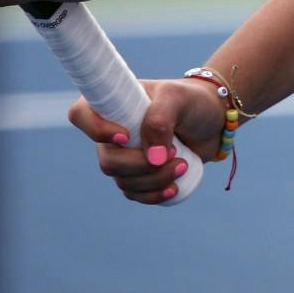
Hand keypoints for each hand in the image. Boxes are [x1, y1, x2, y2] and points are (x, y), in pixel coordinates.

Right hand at [68, 77, 231, 204]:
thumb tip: (151, 157)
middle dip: (141, 165)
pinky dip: (154, 195)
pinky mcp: (140, 174)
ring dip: (154, 180)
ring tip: (183, 165)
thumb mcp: (177, 97)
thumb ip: (160, 119)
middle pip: (107, 161)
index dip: (96, 131)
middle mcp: (112, 131)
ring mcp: (125, 155)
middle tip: (173, 153)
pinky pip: (135, 194)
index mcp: (113, 103)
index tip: (126, 137)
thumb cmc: (191, 101)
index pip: (81, 115)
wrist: (213, 120)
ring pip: (124, 181)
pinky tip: (174, 188)